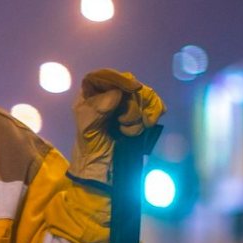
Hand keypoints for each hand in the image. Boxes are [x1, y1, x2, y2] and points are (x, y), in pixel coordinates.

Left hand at [69, 69, 164, 185]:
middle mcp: (109, 93)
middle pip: (129, 84)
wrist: (104, 166)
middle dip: (131, 106)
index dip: (120, 79)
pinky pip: (154, 104)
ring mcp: (126, 102)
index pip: (105, 76)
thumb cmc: (90, 146)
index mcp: (91, 94)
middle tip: (122, 124)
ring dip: (139, 115)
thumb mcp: (88, 127)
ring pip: (144, 95)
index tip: (134, 88)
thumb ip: (98, 108)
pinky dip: (153, 114)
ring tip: (128, 132)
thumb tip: (116, 93)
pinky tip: (148, 125)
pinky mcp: (141, 112)